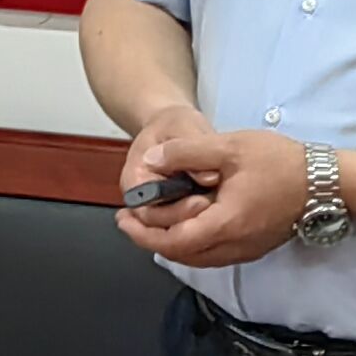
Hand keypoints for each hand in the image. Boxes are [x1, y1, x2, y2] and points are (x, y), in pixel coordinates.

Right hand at [113, 101, 212, 238]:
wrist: (174, 127)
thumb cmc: (174, 124)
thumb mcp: (183, 127)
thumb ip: (191, 149)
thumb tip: (208, 178)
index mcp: (135, 180)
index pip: (148, 211)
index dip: (174, 212)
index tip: (202, 201)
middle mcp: (141, 200)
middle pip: (160, 226)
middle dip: (188, 220)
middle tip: (214, 207)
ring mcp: (158, 208)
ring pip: (174, 231)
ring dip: (197, 225)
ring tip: (219, 211)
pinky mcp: (176, 212)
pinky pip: (186, 227)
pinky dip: (203, 224)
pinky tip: (221, 215)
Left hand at [125, 127, 310, 264]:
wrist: (329, 182)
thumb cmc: (282, 162)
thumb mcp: (229, 146)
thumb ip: (186, 154)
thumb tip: (152, 161)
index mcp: (226, 224)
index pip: (173, 241)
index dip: (142, 232)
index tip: (121, 217)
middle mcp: (236, 246)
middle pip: (183, 255)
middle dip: (150, 239)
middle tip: (129, 221)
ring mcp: (249, 249)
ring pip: (199, 257)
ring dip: (171, 242)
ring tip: (150, 221)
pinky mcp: (257, 246)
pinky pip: (215, 253)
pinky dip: (192, 243)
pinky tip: (185, 223)